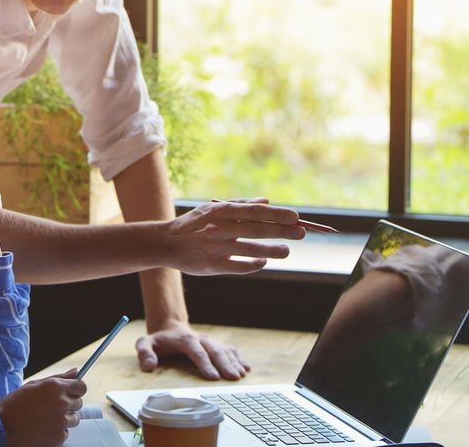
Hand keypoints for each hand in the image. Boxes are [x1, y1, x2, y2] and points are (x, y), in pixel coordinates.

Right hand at [0, 369, 86, 446]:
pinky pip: (66, 432)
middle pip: (79, 403)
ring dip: (65, 418)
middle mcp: (61, 403)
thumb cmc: (15, 405)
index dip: (77, 389)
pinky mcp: (59, 437)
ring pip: (74, 419)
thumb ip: (58, 377)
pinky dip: (58, 431)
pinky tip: (43, 428)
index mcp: (55, 387)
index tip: (73, 392)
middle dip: (69, 404)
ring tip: (46, 418)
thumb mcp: (34, 385)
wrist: (3, 427)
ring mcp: (61, 421)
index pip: (81, 387)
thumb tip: (76, 371)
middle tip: (52, 407)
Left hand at [135, 320, 249, 379]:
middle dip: (224, 364)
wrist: (170, 329)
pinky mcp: (216, 344)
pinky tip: (246, 368)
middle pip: (214, 350)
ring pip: (224, 349)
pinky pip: (230, 349)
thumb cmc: (158, 341)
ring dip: (233, 362)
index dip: (205, 363)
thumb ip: (145, 352)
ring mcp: (209, 341)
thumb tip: (149, 366)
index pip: (195, 350)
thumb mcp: (146, 343)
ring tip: (240, 375)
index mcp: (184, 339)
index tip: (213, 377)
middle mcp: (200, 339)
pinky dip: (239, 358)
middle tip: (233, 378)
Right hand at [156, 197, 304, 275]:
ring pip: (252, 250)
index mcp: (220, 211)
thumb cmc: (193, 224)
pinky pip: (240, 266)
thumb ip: (239, 205)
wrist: (166, 243)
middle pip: (257, 229)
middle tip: (302, 233)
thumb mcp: (212, 209)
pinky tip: (263, 262)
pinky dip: (254, 264)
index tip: (295, 217)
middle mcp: (219, 228)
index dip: (276, 214)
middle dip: (282, 231)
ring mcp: (217, 248)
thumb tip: (266, 202)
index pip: (254, 212)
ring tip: (286, 250)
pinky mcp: (213, 265)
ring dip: (272, 250)